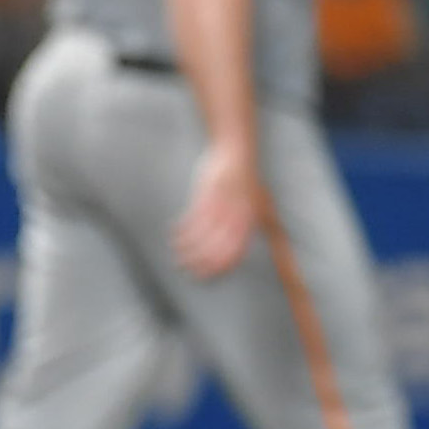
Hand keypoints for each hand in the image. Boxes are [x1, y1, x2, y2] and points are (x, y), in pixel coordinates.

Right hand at [171, 141, 262, 280]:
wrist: (236, 152)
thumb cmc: (244, 182)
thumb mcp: (254, 205)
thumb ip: (245, 227)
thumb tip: (237, 252)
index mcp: (248, 219)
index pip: (235, 250)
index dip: (221, 265)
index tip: (207, 276)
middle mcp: (236, 213)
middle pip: (217, 245)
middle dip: (202, 261)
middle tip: (189, 271)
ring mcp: (221, 202)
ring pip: (202, 233)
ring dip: (187, 248)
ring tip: (177, 257)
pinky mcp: (207, 192)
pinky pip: (192, 216)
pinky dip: (182, 229)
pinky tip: (174, 235)